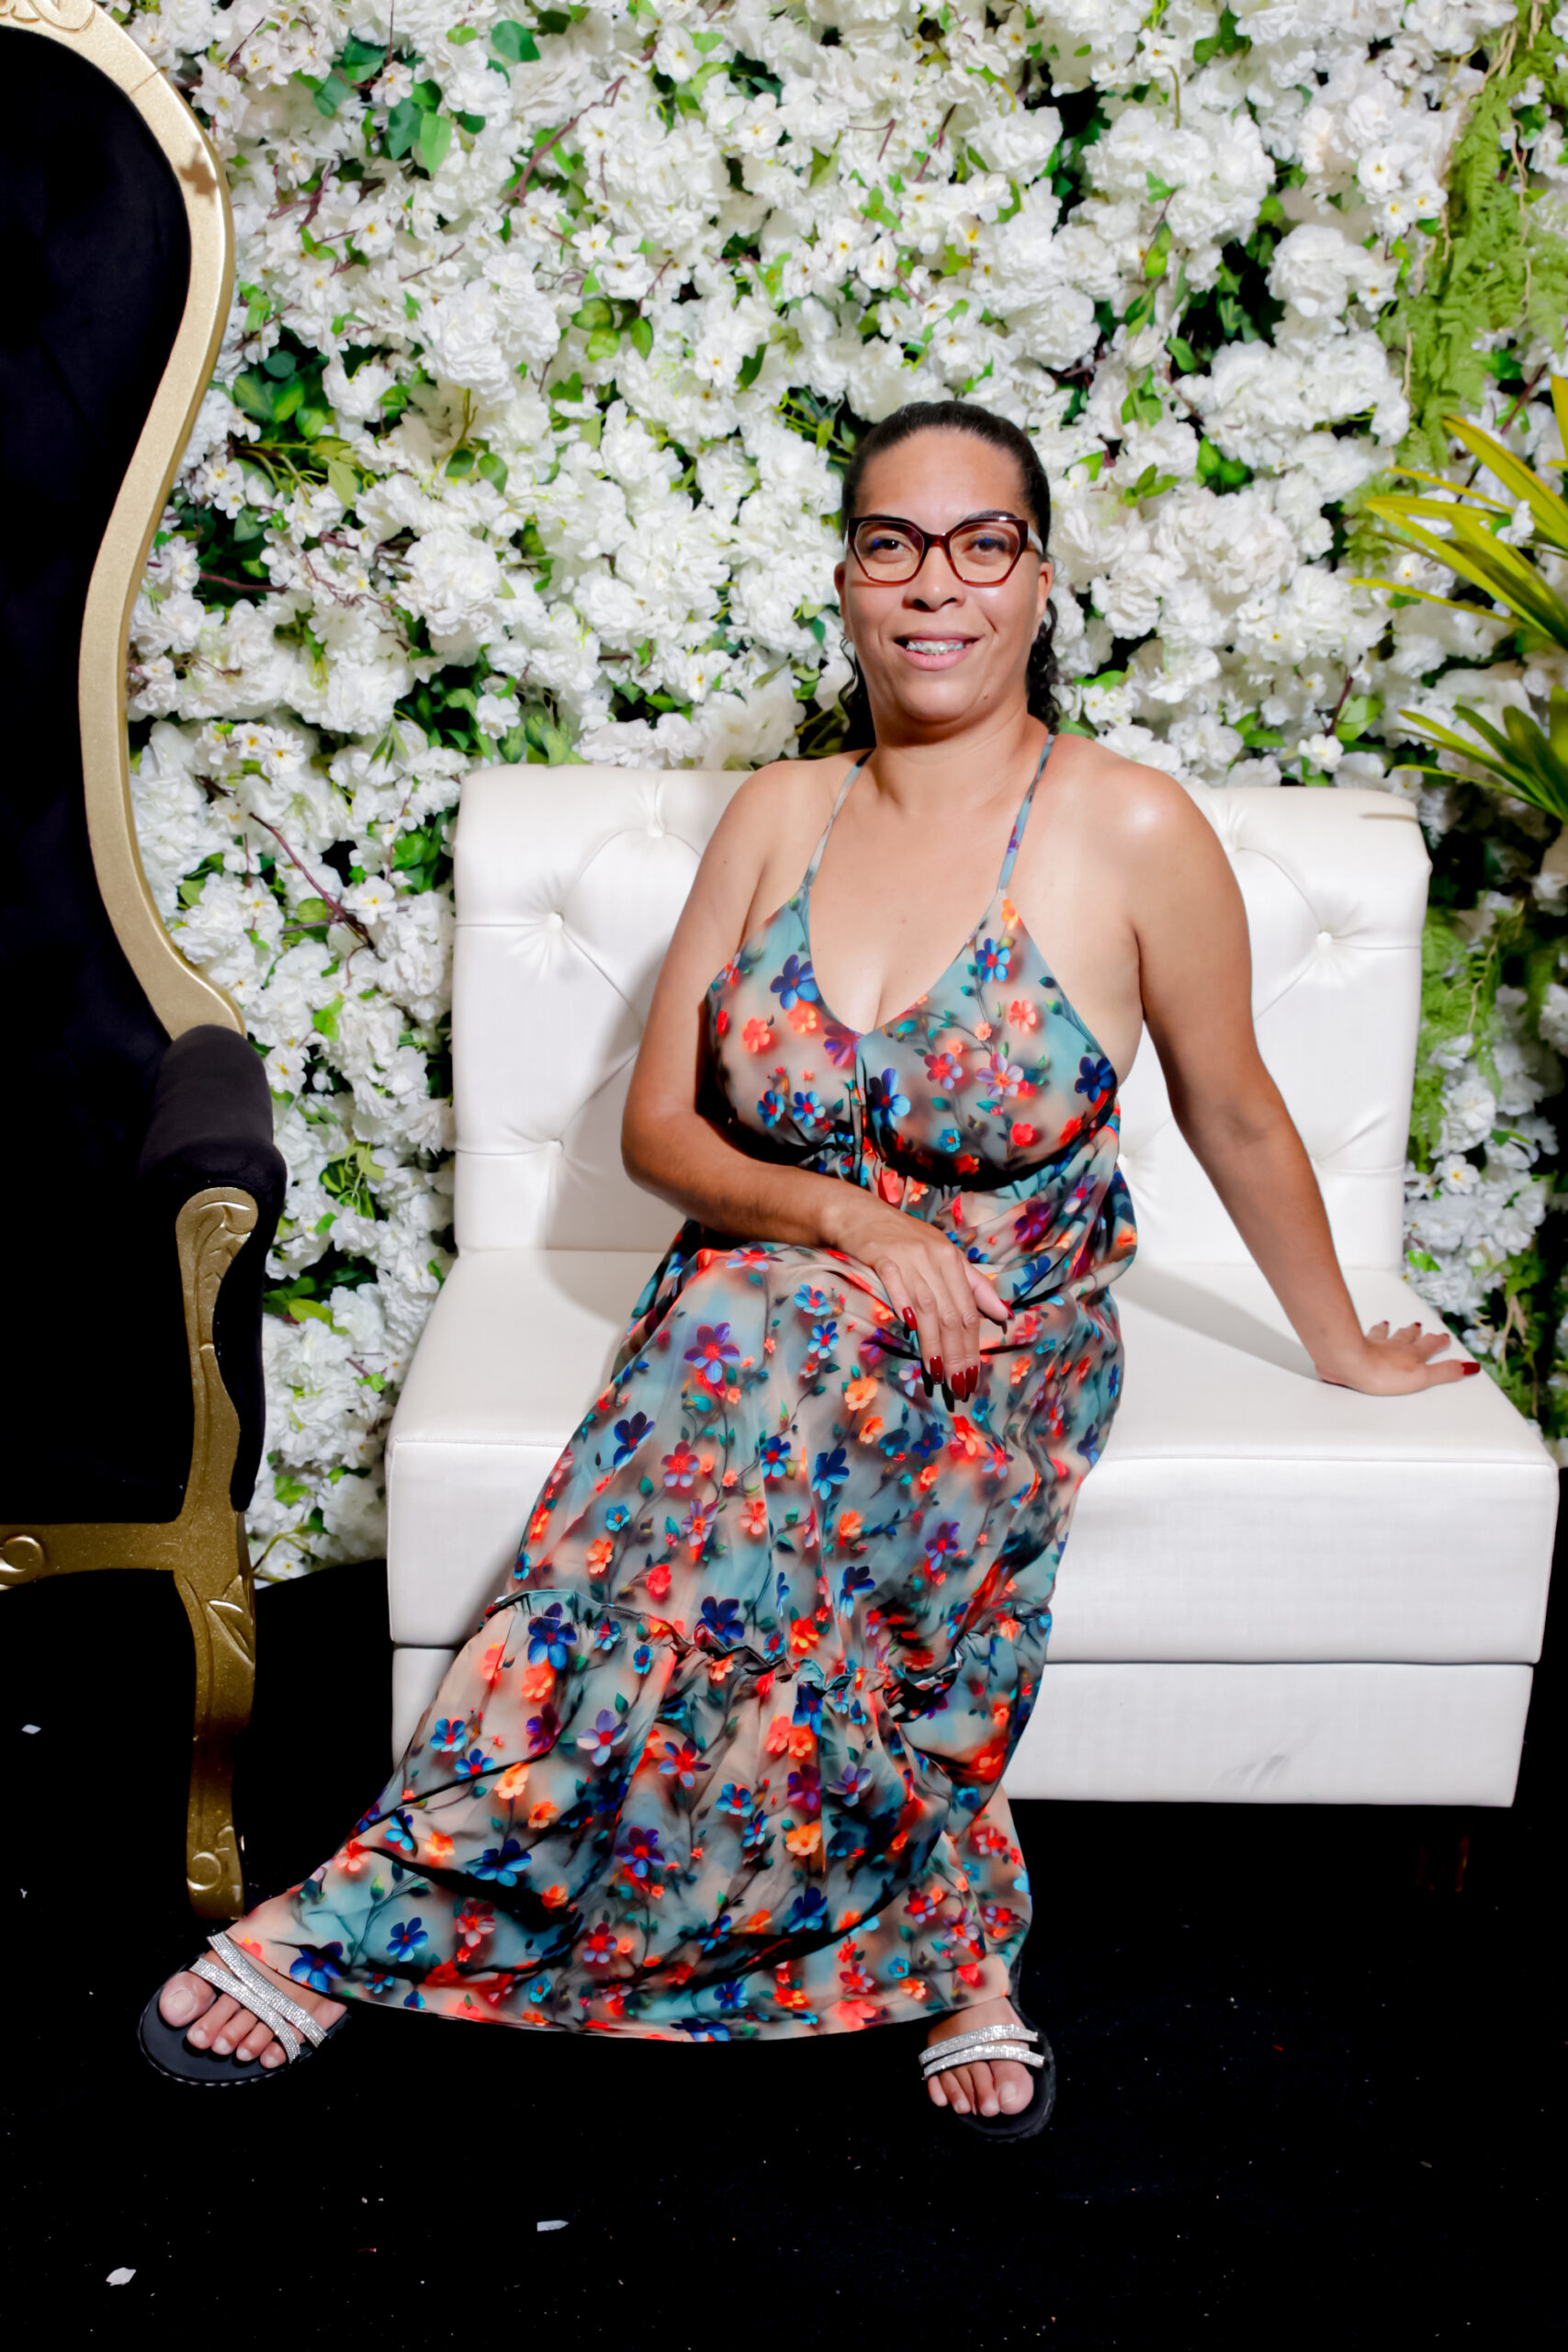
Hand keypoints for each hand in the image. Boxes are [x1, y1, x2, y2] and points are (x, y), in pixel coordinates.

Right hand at [829, 1196, 1007, 1401]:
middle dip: (957, 1353)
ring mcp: (908, 1257)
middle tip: (958, 1386)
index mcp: (952, 1261)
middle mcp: (934, 1259)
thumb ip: (975, 1285)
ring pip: (927, 1306)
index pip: (968, 1312)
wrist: (861, 1214)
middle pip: (951, 1314)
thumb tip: (1004, 1314)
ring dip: (933, 1342)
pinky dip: (903, 1302)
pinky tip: (909, 1326)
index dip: (973, 1347)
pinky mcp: (880, 1255)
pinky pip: (894, 1282)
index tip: (972, 1377)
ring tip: (937, 1372)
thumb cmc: (906, 1239)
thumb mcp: (945, 1257)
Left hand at [1315, 1319, 1481, 1394]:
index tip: (1444, 1337)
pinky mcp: (1356, 1346)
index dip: (1438, 1342)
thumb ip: (1445, 1372)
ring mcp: (1375, 1344)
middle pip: (1408, 1336)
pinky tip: (1361, 1331)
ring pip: (1386, 1334)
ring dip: (1391, 1330)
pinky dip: (1366, 1333)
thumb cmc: (1383, 1373)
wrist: (1350, 1362)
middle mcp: (1394, 1346)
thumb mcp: (1422, 1377)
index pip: (1430, 1345)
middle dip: (1415, 1333)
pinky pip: (1364, 1336)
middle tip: (1419, 1326)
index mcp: (1412, 1354)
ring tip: (1390, 1324)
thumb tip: (1469, 1367)